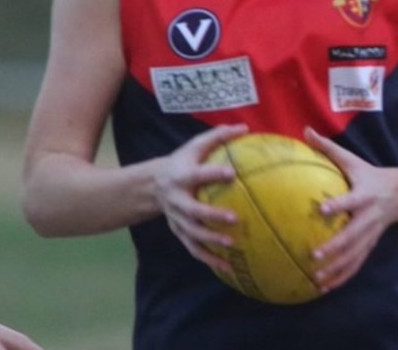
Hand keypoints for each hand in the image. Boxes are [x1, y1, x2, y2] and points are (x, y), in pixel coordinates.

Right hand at [155, 123, 247, 272]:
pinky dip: (209, 260)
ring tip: (231, 245)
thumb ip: (217, 136)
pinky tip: (228, 268)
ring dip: (211, 241)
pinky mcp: (179, 232)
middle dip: (212, 216)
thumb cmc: (182, 162)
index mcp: (181, 176)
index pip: (197, 175)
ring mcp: (176, 219)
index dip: (212, 174)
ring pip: (192, 234)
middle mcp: (177, 199)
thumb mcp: (194, 146)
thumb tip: (244, 128)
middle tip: (234, 218)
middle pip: (192, 211)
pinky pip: (194, 249)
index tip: (231, 173)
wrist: (153, 185)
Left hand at [304, 127, 397, 292]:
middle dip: (334, 248)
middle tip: (314, 256)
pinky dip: (342, 277)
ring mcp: (370, 235)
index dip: (338, 204)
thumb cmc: (370, 176)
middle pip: (352, 236)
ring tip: (316, 280)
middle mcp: (367, 218)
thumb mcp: (353, 160)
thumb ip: (328, 148)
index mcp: (363, 195)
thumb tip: (304, 130)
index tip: (322, 209)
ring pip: (354, 256)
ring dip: (336, 269)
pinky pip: (356, 265)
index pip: (350, 200)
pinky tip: (325, 287)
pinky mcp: (369, 246)